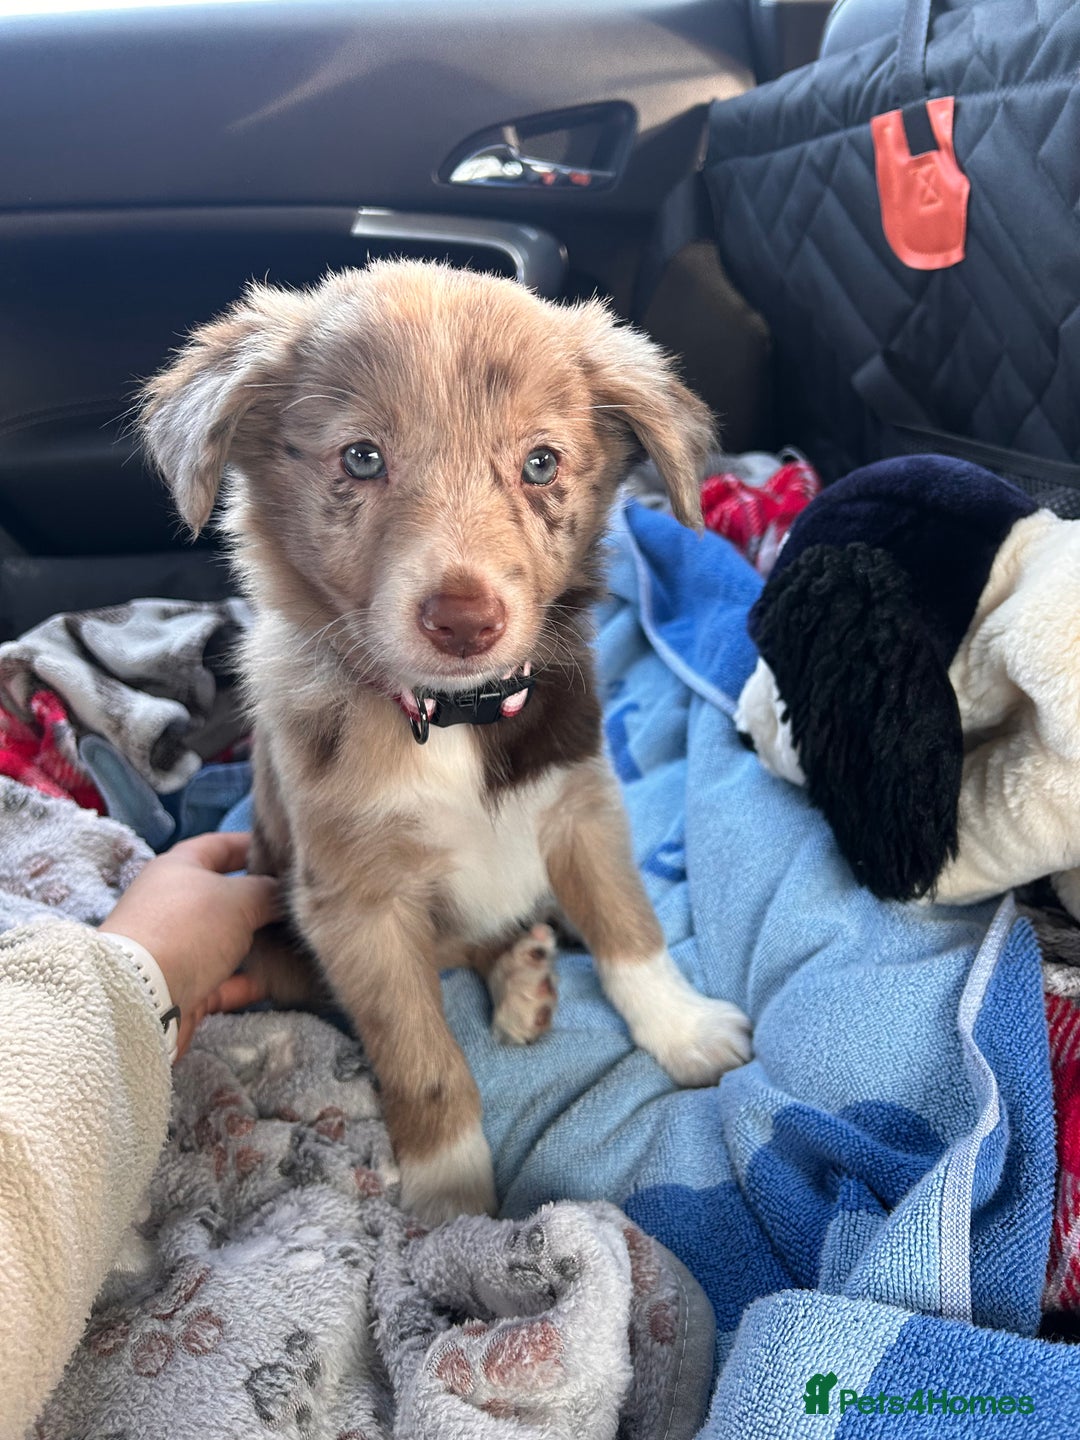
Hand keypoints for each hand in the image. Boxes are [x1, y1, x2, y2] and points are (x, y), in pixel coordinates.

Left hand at [100, 832, 280, 1057]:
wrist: (141, 996)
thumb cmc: (188, 928)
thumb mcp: (239, 898)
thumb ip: (268, 892)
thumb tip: (284, 894)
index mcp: (178, 868)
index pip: (220, 845)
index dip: (253, 844)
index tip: (287, 852)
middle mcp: (174, 904)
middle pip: (225, 894)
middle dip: (262, 898)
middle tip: (302, 900)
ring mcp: (176, 947)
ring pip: (226, 939)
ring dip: (259, 941)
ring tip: (299, 940)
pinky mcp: (181, 985)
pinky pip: (224, 978)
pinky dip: (249, 980)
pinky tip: (281, 980)